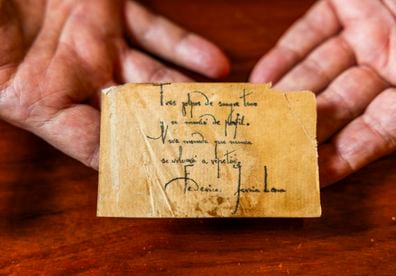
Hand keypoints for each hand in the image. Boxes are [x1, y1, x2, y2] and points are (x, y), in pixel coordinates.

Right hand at [0, 0, 228, 168]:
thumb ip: (23, 96)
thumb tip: (78, 140)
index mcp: (43, 100)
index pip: (93, 144)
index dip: (127, 162)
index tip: (162, 179)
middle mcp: (78, 77)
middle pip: (136, 112)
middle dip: (170, 129)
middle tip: (205, 146)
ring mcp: (98, 43)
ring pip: (154, 75)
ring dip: (187, 93)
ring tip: (220, 110)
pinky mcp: (111, 11)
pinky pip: (156, 32)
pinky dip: (187, 49)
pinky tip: (214, 64)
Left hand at [250, 0, 395, 185]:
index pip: (377, 132)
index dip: (346, 156)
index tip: (314, 177)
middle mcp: (389, 64)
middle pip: (339, 104)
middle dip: (305, 127)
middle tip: (272, 147)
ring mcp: (365, 34)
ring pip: (318, 70)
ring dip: (288, 93)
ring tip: (259, 116)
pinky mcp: (345, 3)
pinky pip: (310, 32)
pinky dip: (286, 53)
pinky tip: (263, 78)